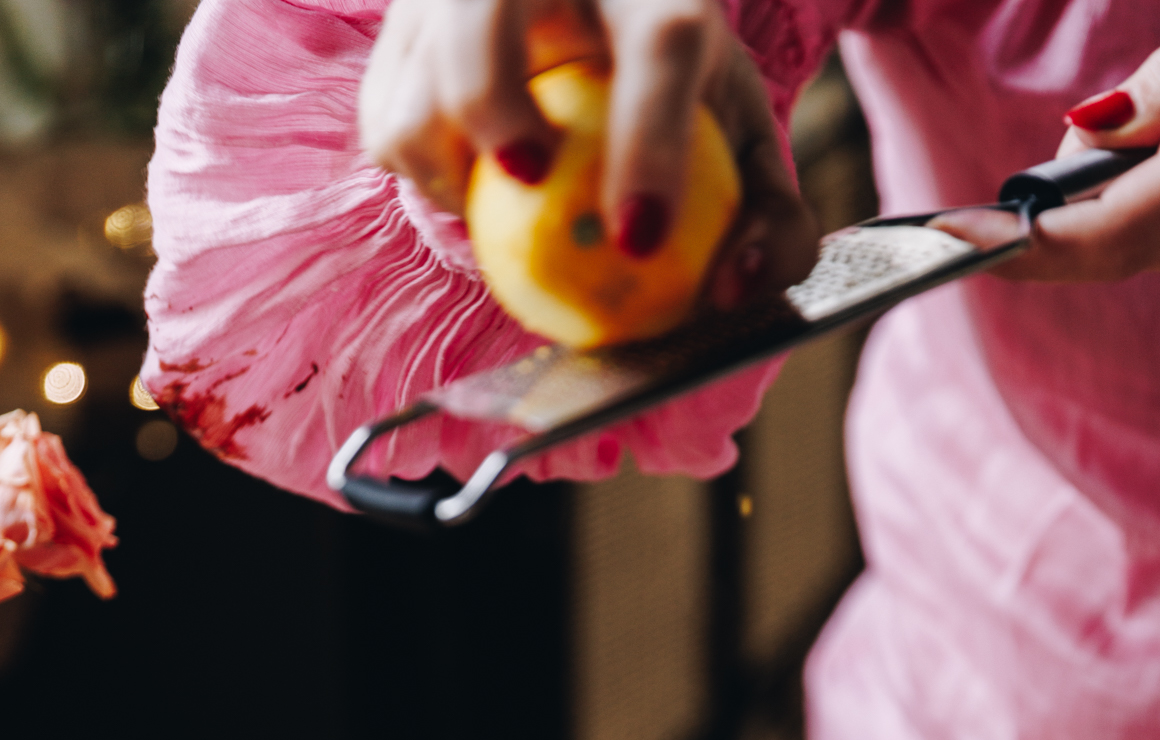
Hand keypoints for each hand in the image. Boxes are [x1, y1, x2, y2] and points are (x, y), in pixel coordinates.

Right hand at [359, 0, 816, 306]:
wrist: (606, 11)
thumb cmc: (682, 92)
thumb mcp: (742, 142)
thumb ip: (771, 222)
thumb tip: (734, 290)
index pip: (662, 46)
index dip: (649, 149)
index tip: (640, 240)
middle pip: (481, 16)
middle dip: (489, 106)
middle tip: (529, 175)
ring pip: (415, 76)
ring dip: (443, 163)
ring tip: (501, 191)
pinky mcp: (404, 19)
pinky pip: (385, 117)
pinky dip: (419, 168)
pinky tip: (467, 177)